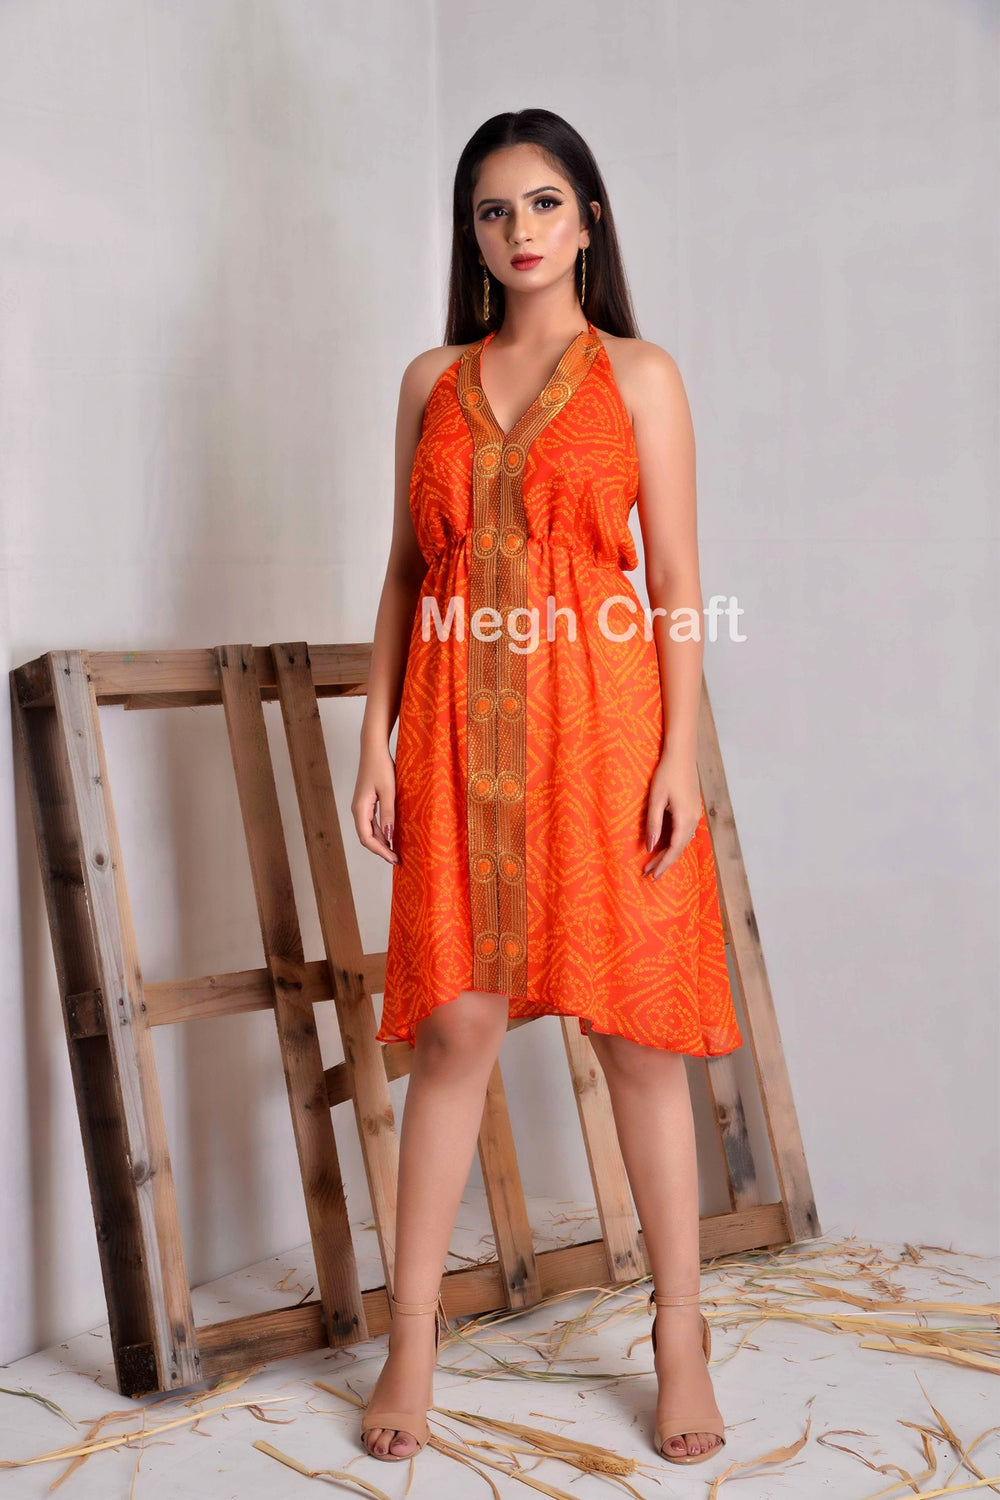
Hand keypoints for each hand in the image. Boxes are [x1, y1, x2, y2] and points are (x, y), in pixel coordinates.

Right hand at [351, 744, 399, 864]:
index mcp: (360, 809)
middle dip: (381, 850)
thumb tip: (389, 837)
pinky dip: (380, 832)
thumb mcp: (389, 791)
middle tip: (397, 859)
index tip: (394, 858)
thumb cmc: (381, 767)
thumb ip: (389, 815)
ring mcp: (361, 806)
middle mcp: (357, 810)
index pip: (366, 838)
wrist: (374, 749)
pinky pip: (371, 822)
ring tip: (395, 850)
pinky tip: (391, 835)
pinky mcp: (366, 802)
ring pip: (368, 831)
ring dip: (380, 842)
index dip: (380, 851)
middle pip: (366, 837)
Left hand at [643, 750, 701, 877]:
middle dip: (663, 862)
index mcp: (685, 819)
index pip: (674, 850)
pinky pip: (684, 833)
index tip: (652, 877)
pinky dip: (673, 842)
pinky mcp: (692, 809)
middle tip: (647, 873)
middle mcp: (693, 820)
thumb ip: (654, 824)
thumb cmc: (666, 774)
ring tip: (653, 862)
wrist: (682, 754)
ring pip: (682, 841)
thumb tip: (650, 847)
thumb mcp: (656, 799)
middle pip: (679, 848)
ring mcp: (695, 815)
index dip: (663, 864)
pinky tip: (664, 844)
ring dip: (668, 853)